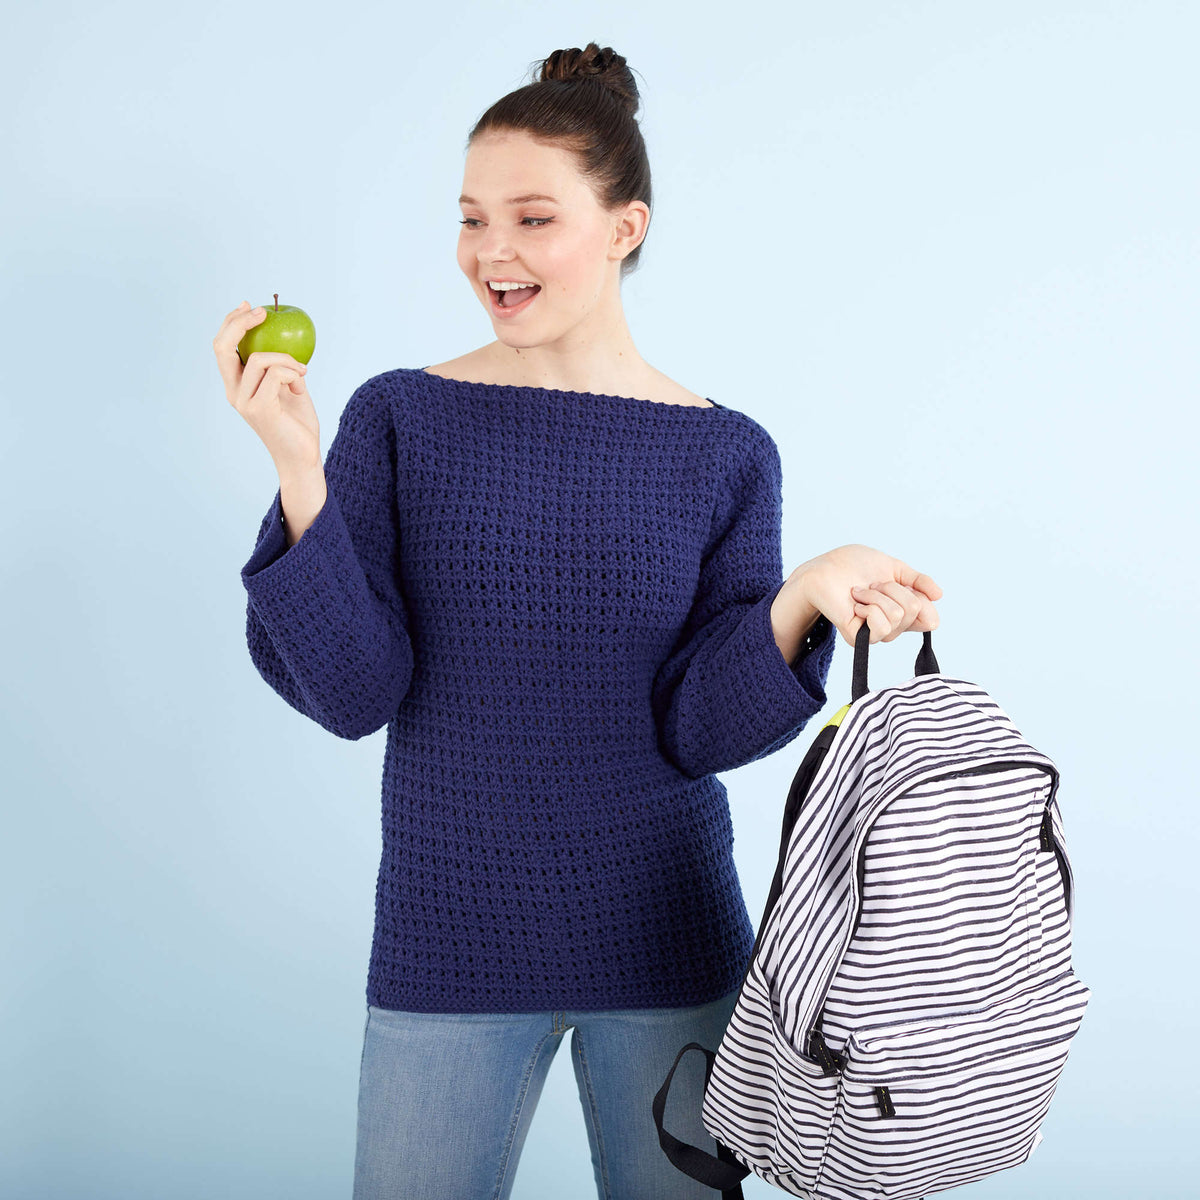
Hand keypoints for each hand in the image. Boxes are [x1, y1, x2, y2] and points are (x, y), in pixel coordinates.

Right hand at [212, 300, 320, 472]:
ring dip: (287, 360)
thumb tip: (283, 336)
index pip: (222, 347)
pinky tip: (301, 389)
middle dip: (240, 322)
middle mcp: (234, 392)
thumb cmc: (297, 423)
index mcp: (236, 385)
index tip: (251, 306)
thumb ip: (278, 367)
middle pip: (222, 346)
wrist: (303, 456)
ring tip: (302, 374)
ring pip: (259, 359)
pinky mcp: (259, 409)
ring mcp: (244, 402)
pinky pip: (276, 374)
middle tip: (264, 312)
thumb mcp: (288, 387)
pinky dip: (294, 374)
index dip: (231, 322)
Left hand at [792, 544, 942, 646]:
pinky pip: (882, 627)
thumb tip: (939, 595)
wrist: (824, 568)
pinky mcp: (859, 638)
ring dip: (879, 595)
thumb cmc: (853, 565)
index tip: (904, 584)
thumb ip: (918, 580)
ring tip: (860, 591)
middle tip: (873, 584)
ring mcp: (875, 633)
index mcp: (901, 611)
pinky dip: (870, 606)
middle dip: (895, 588)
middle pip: (917, 610)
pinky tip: (855, 602)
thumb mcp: (893, 568)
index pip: (931, 620)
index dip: (923, 599)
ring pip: (900, 615)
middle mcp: (892, 626)